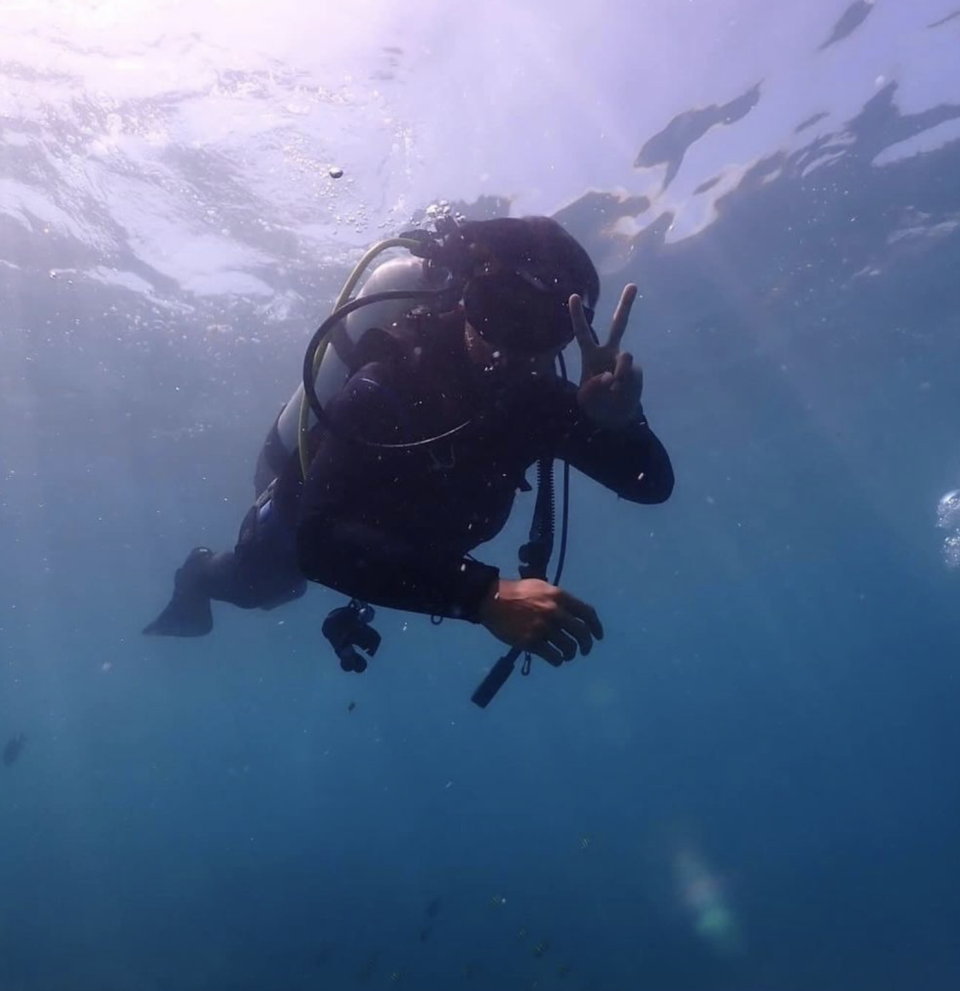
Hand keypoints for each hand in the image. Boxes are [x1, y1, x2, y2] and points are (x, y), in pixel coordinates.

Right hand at [478, 578, 603, 665]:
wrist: (490, 600)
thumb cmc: (516, 592)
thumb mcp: (541, 587)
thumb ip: (558, 599)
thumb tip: (573, 612)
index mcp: (559, 596)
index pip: (587, 613)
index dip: (596, 626)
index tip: (598, 636)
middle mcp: (554, 611)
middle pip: (581, 633)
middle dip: (587, 645)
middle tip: (585, 651)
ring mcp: (543, 627)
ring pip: (569, 647)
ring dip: (571, 654)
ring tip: (567, 655)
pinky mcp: (531, 642)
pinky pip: (553, 656)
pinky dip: (558, 660)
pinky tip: (556, 659)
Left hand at [570, 283, 643, 427]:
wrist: (616, 416)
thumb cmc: (596, 404)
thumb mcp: (586, 399)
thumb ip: (594, 386)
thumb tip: (611, 375)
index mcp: (591, 355)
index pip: (582, 333)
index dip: (577, 316)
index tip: (574, 295)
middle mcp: (609, 353)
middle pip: (618, 325)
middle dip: (626, 305)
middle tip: (633, 285)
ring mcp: (624, 361)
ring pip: (626, 358)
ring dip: (621, 373)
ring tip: (615, 389)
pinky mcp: (637, 371)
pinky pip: (631, 375)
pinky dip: (625, 387)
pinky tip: (622, 393)